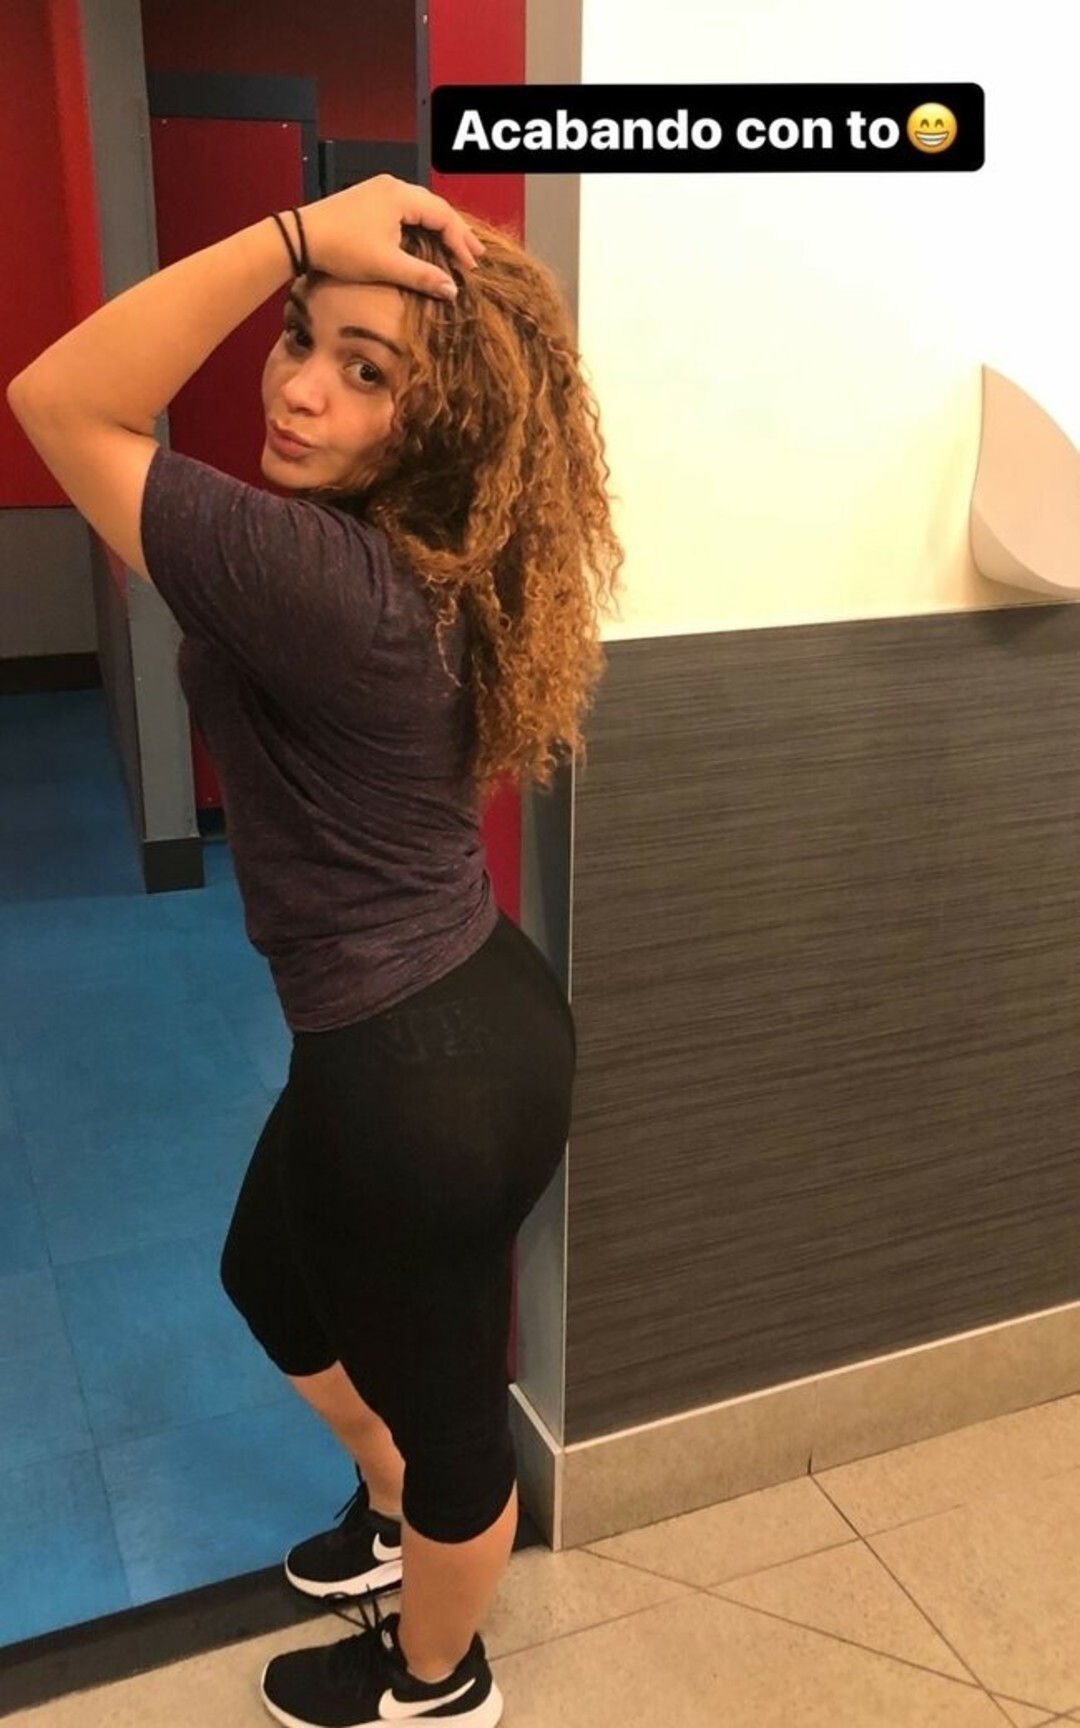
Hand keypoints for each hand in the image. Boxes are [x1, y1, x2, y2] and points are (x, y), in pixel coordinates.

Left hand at [296, 176, 482, 298]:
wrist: (302, 237)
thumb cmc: (341, 248)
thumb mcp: (386, 266)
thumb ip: (422, 276)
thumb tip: (451, 290)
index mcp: (401, 196)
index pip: (443, 216)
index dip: (460, 242)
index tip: (470, 267)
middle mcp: (393, 187)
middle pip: (435, 208)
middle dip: (456, 232)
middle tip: (474, 255)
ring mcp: (380, 191)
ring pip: (421, 208)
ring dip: (439, 228)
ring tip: (456, 247)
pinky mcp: (369, 200)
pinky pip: (406, 210)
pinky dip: (421, 226)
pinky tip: (426, 239)